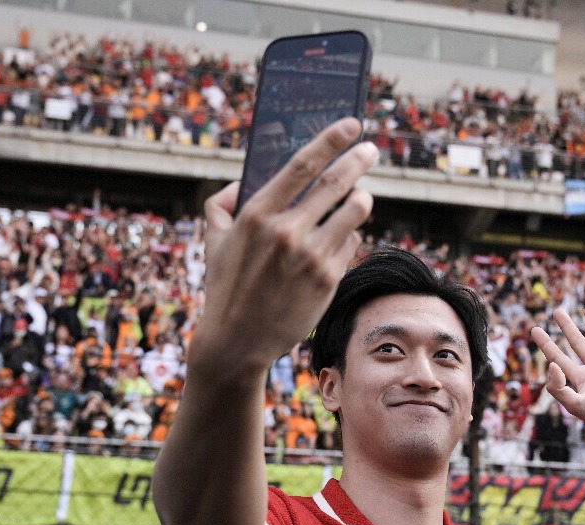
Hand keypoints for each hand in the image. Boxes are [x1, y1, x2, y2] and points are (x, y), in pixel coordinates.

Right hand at [194, 118, 375, 374]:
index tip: (350, 124)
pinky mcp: (327, 279)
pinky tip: (341, 238)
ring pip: (353, 212)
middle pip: (336, 182)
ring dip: (361, 198)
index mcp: (256, 213)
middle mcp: (286, 231)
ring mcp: (310, 255)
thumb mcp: (214, 240)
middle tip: (370, 149)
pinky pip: (351, 243)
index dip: (330, 139)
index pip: (302, 164)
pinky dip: (350, 236)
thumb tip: (243, 182)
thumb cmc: (226, 286)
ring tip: (360, 196)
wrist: (237, 340)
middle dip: (358, 159)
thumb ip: (223, 204)